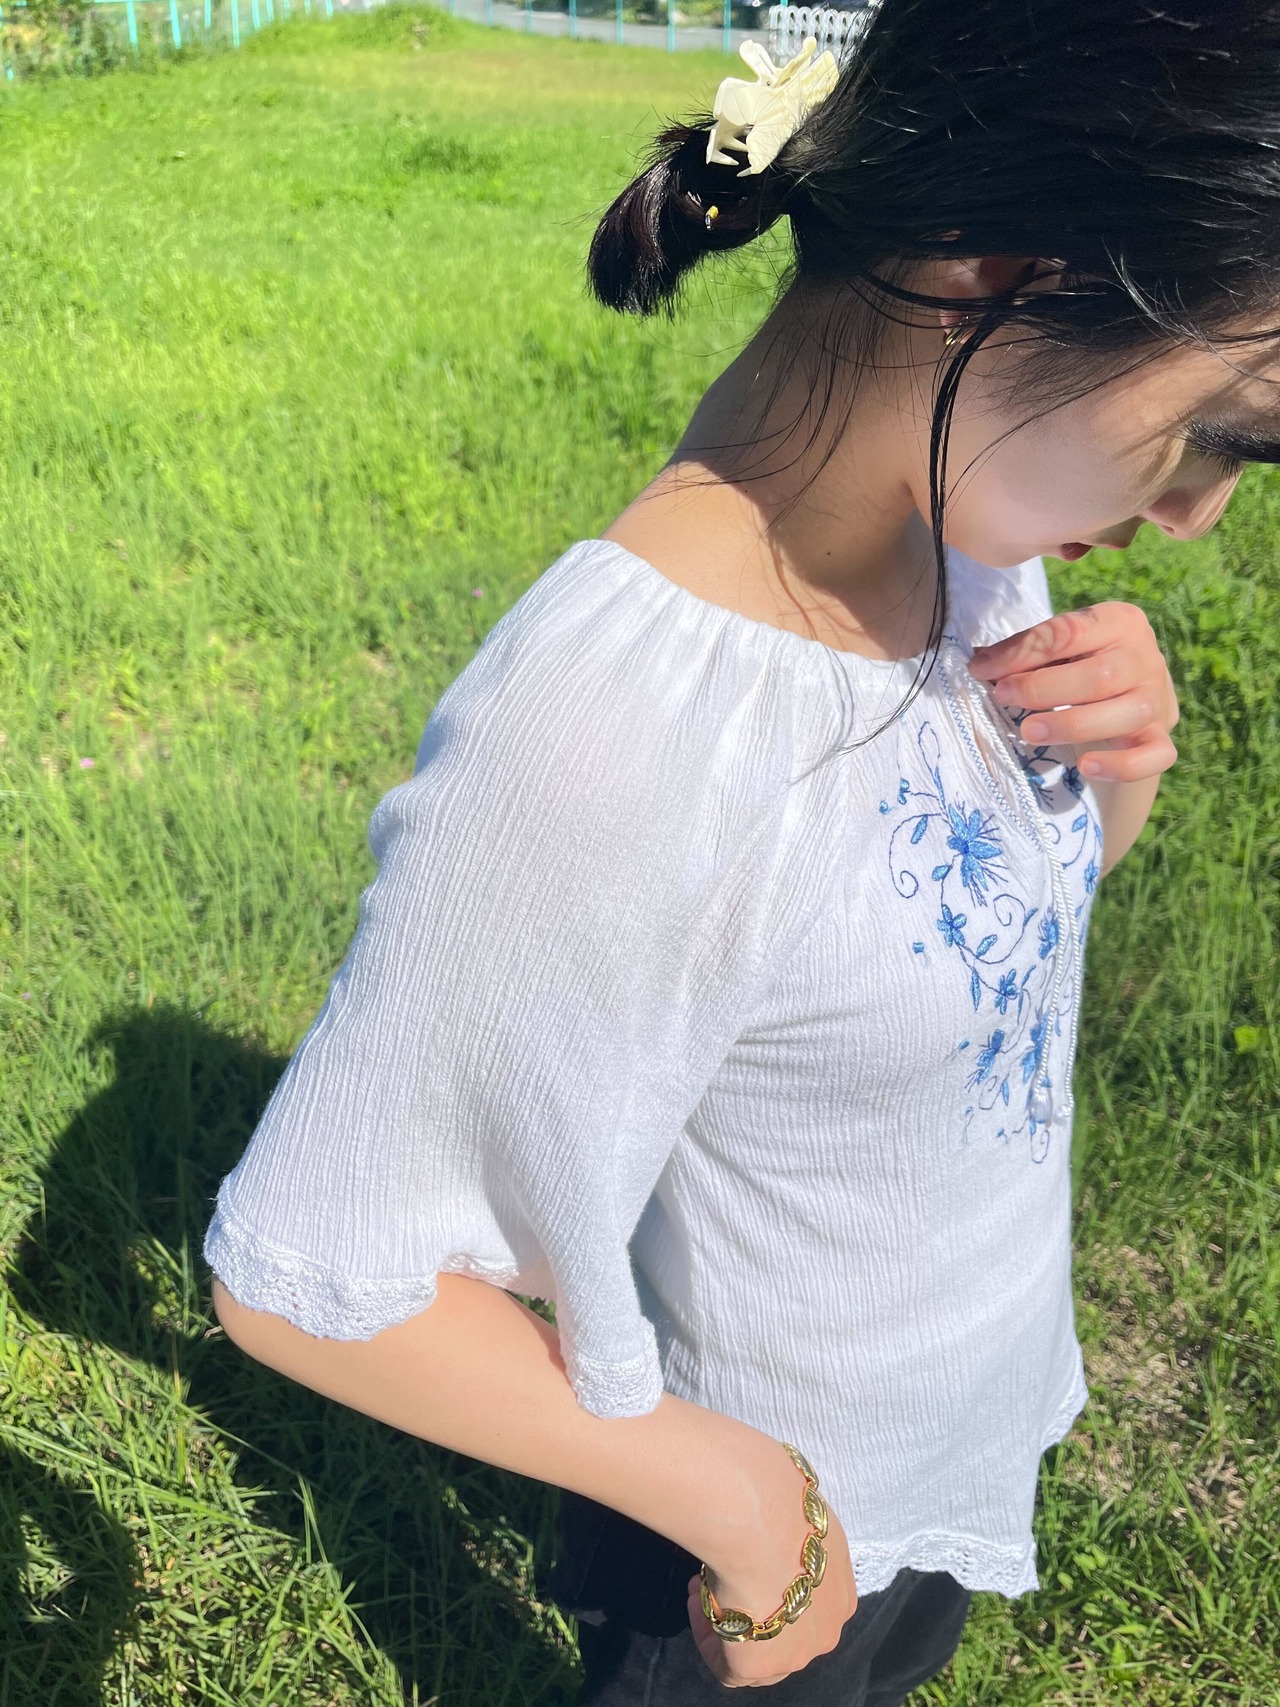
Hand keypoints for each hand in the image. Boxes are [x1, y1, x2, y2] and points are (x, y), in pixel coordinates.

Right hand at [684, 1498, 858, 1687]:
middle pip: (783, 1632)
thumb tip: (775, 1518)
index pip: (807, 1605)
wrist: (766, 1524)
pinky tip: (696, 1601)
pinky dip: (708, 1637)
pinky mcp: (758, 1667)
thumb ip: (793, 1533)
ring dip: (727, 1621)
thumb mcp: (800, 1516)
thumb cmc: (782, 1507)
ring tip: (700, 1587)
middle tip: (719, 1579)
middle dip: (749, 1606)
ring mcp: (795, 1655)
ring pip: (756, 1651)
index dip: (771, 1586)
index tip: (744, 1562)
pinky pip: (727, 1666)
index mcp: (841, 1594)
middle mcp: (826, 1630)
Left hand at [967, 602, 1179, 782]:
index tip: (982, 670)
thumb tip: (980, 664)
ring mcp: (1156, 698)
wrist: (1130, 700)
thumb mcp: (1058, 651)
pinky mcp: (1162, 736)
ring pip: (1127, 714)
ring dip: (1073, 725)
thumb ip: (1026, 652)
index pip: (1068, 632)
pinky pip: (1152, 755)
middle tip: (1004, 697)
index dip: (1021, 652)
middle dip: (1044, 688)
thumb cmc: (1083, 666)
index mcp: (1119, 622)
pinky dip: (1120, 765)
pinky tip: (1086, 767)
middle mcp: (1144, 657)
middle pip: (1100, 675)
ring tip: (1030, 732)